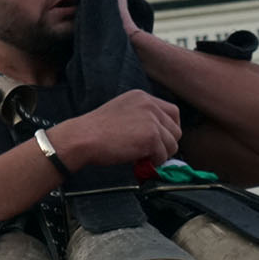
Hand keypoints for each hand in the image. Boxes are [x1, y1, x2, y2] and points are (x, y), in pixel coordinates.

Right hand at [46, 90, 179, 170]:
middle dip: (166, 144)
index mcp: (142, 97)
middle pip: (176, 129)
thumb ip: (140, 118)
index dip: (169, 129)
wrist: (82, 138)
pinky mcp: (151, 136)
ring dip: (159, 156)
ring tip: (140, 158)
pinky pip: (163, 155)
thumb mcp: (121, 113)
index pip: (172, 112)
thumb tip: (158, 136)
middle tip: (148, 153)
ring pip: (172, 144)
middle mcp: (150, 104)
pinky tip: (137, 161)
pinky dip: (153, 163)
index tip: (160, 141)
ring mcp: (152, 120)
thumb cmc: (94, 131)